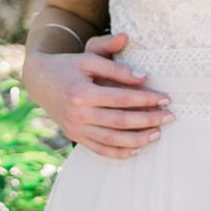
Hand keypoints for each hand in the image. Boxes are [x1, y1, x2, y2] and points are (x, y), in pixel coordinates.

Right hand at [23, 32, 171, 157]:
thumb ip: (115, 66)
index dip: (146, 100)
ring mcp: (75, 128)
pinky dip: (119, 152)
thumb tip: (143, 77)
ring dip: (138, 139)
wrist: (39, 80)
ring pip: (112, 140)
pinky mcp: (75, 136)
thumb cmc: (68, 65)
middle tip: (170, 117)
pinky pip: (99, 149)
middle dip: (148, 120)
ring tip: (158, 134)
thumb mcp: (89, 57)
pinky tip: (136, 148)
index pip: (122, 99)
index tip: (165, 98)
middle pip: (120, 122)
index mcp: (82, 93)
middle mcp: (78, 114)